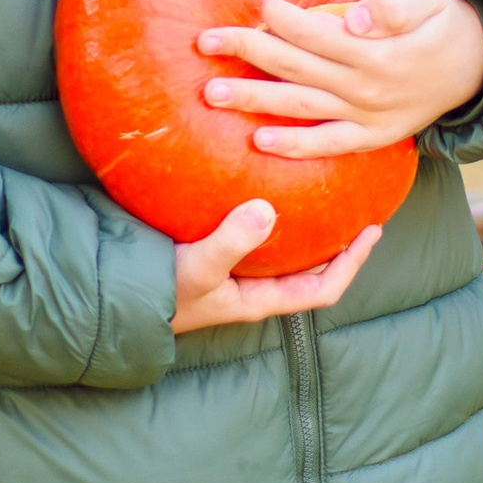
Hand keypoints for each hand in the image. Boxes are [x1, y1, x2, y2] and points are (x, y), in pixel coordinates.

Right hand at [170, 197, 383, 333]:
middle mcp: (252, 286)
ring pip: (282, 251)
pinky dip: (265, 214)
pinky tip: (263, 183)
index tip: (371, 231)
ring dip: (303, 226)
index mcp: (259, 298)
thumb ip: (231, 241)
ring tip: (318, 189)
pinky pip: (251, 233)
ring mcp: (233, 272)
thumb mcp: (197, 267)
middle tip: (353, 203)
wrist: (112, 296)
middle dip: (335, 240)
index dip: (352, 263)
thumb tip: (267, 210)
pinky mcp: (212, 252)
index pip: (322, 289)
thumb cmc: (158, 291)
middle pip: (309, 268)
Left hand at [196, 0, 482, 160]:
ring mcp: (368, 118)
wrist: (479, 66)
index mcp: (378, 52)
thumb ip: (394, 5)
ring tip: (212, 94)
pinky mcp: (372, 138)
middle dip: (247, 51)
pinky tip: (257, 142)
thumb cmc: (443, 21)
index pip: (315, 33)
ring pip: (301, 108)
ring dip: (254, 100)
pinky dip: (295, 146)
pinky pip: (328, 145)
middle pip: (295, 68)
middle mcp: (367, 89)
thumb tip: (353, 19)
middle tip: (203, 41)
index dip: (283, 16)